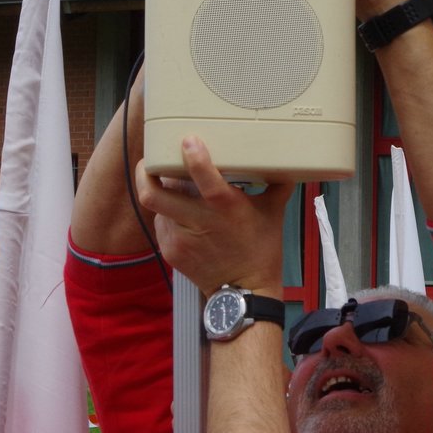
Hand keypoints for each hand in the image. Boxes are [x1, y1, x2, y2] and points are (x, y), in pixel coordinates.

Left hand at [134, 136, 290, 296]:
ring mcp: (179, 238)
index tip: (188, 139)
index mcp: (225, 208)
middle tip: (150, 159)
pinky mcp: (170, 251)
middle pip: (152, 193)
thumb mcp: (274, 213)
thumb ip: (277, 184)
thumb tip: (288, 162)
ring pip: (156, 206)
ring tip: (171, 187)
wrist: (244, 293)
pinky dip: (168, 214)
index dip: (192, 156)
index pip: (202, 177)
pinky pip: (162, 224)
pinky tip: (181, 214)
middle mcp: (198, 221)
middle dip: (145, 172)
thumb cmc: (261, 250)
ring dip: (161, 193)